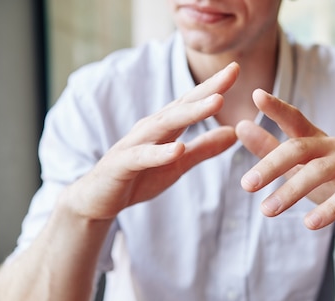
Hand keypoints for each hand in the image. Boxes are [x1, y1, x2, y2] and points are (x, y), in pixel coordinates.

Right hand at [65, 62, 240, 220]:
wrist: (97, 199)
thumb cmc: (138, 177)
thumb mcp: (179, 164)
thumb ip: (204, 148)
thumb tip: (234, 133)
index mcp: (165, 127)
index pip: (192, 102)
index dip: (214, 86)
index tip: (237, 68)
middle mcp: (150, 129)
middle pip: (182, 105)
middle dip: (208, 89)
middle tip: (232, 73)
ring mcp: (134, 144)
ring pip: (165, 125)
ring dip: (191, 113)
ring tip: (217, 102)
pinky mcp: (122, 164)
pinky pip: (142, 157)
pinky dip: (161, 152)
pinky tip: (179, 148)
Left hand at [236, 89, 334, 235]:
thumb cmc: (328, 183)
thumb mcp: (296, 168)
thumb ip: (269, 148)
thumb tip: (240, 126)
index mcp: (315, 139)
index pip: (295, 119)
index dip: (278, 107)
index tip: (256, 95)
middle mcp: (333, 145)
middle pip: (300, 148)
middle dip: (271, 165)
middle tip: (246, 185)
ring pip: (320, 171)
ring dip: (292, 191)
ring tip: (267, 211)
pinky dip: (329, 209)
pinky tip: (309, 224)